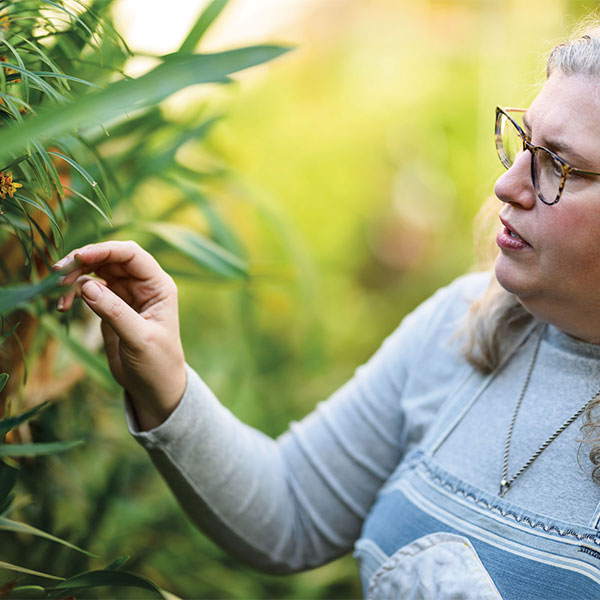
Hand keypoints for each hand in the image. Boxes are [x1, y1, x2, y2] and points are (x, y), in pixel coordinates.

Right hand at [53, 241, 186, 430]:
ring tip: (57, 290)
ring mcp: (126, 293)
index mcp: (158, 286)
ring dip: (75, 276)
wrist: (153, 387)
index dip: (105, 250)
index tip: (78, 257)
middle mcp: (143, 284)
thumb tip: (86, 286)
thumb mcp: (139, 339)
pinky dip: (73, 293)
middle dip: (84, 260)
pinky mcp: (111, 305)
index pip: (131, 255)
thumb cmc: (157, 363)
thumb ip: (115, 312)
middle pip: (110, 258)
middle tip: (58, 272)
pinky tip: (63, 306)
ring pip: (96, 271)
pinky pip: (88, 289)